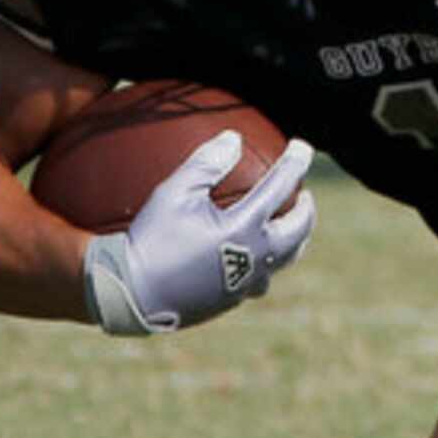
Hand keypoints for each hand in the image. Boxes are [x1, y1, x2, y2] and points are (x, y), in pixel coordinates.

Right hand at [80, 130, 315, 335]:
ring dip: (296, 238)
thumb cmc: (149, 240)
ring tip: (290, 226)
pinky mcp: (232, 300)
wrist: (130, 295)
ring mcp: (246, 282)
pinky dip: (268, 262)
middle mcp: (255, 257)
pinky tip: (255, 257)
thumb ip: (206, 163)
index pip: (281, 187)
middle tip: (304, 194)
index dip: (295, 162)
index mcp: (244, 227)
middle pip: (299, 230)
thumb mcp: (173, 193)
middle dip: (307, 209)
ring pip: (285, 259)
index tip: (302, 146)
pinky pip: (260, 280)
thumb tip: (233, 138)